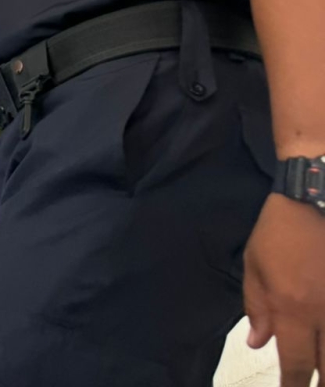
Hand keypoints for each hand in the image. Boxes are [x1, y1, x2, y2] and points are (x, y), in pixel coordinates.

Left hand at [244, 194, 324, 385]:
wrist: (310, 202)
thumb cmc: (276, 235)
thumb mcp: (254, 269)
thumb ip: (257, 309)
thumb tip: (259, 344)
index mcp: (292, 308)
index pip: (296, 362)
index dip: (294, 383)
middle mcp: (323, 313)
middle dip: (321, 382)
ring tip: (323, 375)